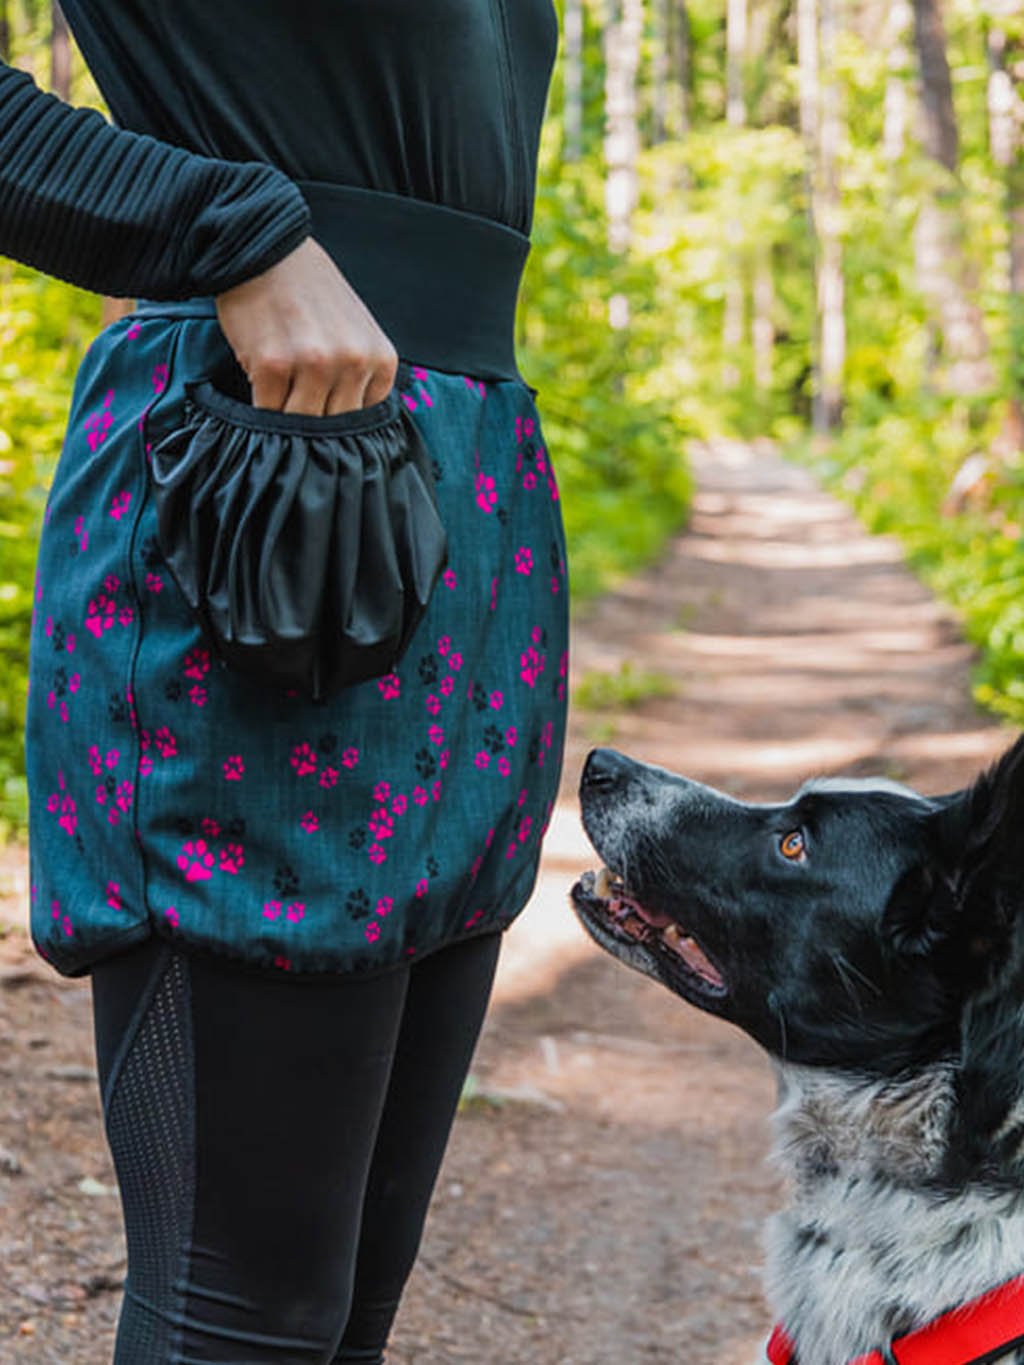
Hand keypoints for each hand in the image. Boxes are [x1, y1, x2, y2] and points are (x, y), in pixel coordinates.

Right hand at [214, 236, 398, 415]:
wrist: (263, 247)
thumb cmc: (308, 289)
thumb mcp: (357, 328)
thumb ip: (361, 372)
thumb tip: (348, 425)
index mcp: (380, 358)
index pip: (363, 418)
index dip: (337, 419)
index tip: (320, 409)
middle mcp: (352, 363)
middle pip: (334, 425)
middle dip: (313, 425)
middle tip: (295, 408)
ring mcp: (313, 365)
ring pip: (301, 423)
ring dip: (285, 419)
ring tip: (278, 398)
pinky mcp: (272, 365)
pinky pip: (267, 411)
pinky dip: (261, 407)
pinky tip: (260, 385)